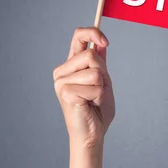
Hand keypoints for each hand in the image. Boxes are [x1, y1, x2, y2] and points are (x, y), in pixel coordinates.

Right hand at [53, 27, 115, 150]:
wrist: (92, 134)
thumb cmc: (97, 111)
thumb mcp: (103, 82)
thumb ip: (100, 63)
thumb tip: (101, 43)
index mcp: (71, 66)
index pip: (78, 36)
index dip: (93, 33)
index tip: (106, 42)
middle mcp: (62, 72)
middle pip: (91, 55)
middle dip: (103, 74)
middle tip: (98, 92)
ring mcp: (61, 82)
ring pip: (95, 72)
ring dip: (101, 89)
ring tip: (93, 100)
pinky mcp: (66, 92)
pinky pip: (95, 87)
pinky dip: (99, 97)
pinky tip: (90, 106)